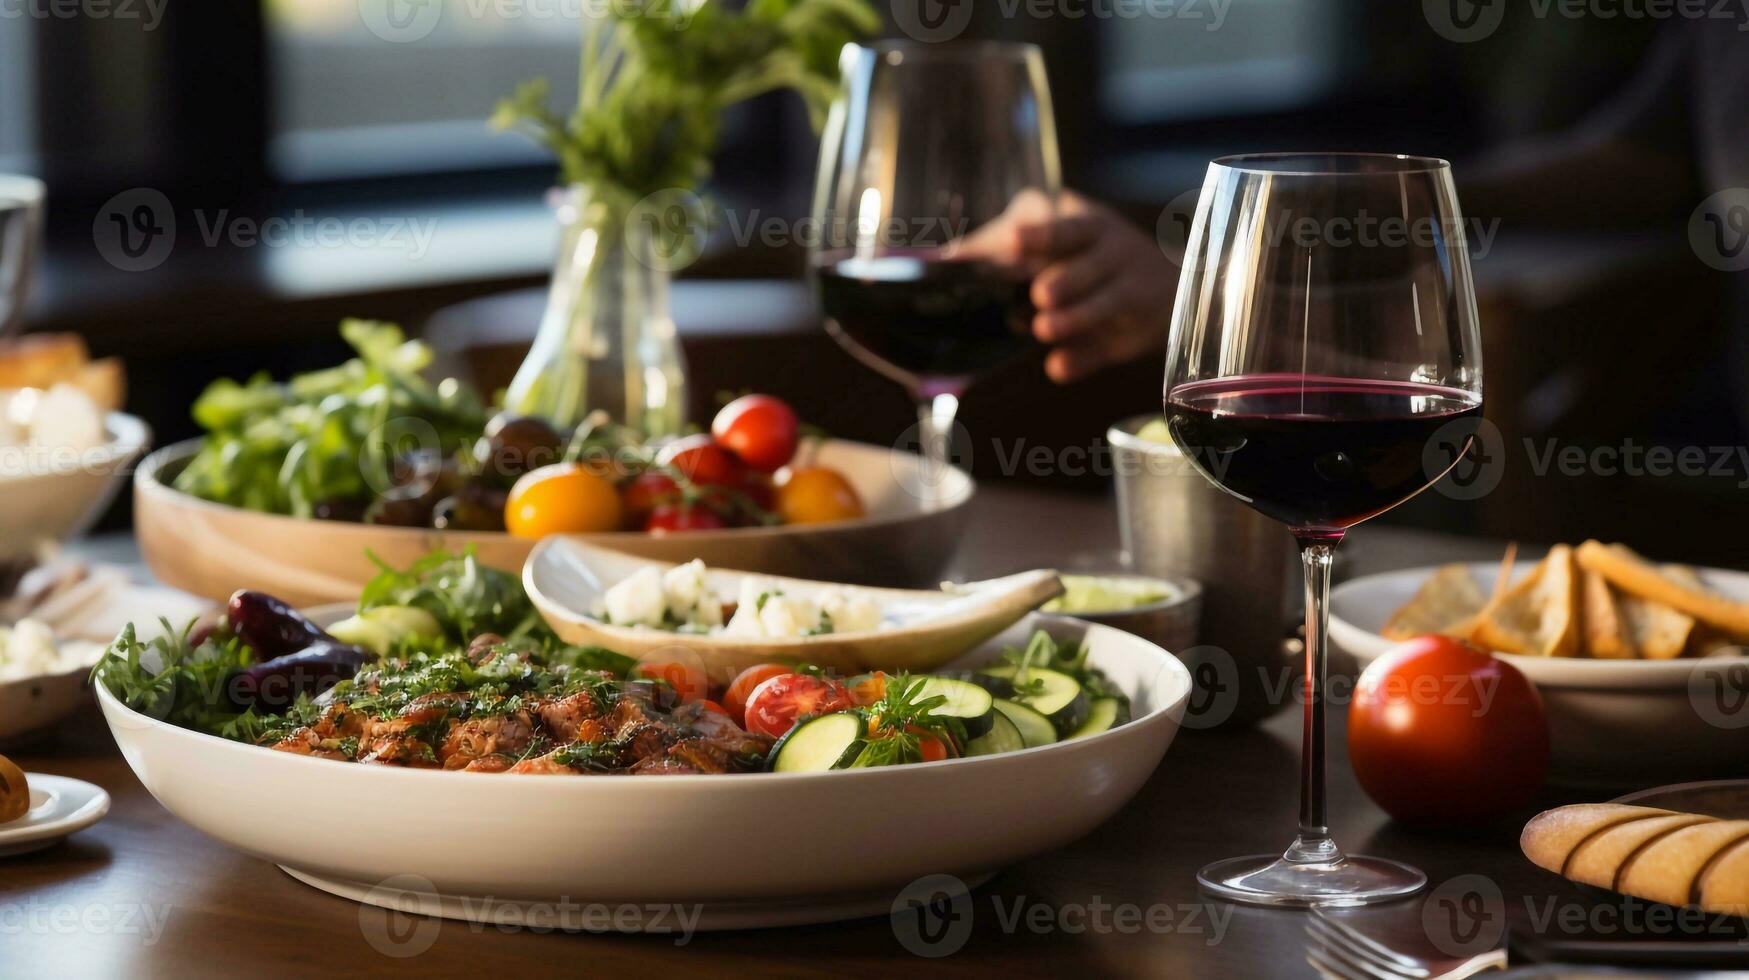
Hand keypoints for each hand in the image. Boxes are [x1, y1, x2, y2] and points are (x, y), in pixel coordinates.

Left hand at [1014, 191, 1175, 382]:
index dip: (1040, 234)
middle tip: (1041, 294)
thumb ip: (1003, 250)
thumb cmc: (1088, 258)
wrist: (1171, 289)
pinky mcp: (1136, 332)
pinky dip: (1083, 359)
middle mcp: (1115, 253)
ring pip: (1107, 302)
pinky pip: (1110, 346)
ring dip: (1075, 318)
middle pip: (1090, 265)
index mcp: (1089, 227)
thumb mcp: (1058, 241)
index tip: (1014, 240)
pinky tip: (1058, 367)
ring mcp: (1132, 291)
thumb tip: (943, 260)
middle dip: (1065, 280)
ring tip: (1043, 328)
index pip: (1066, 227)